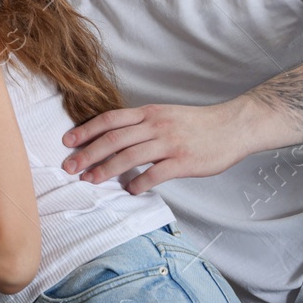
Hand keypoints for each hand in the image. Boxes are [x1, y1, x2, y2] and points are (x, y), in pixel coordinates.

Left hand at [61, 102, 250, 193]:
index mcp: (149, 113)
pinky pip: (155, 174)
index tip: (68, 141)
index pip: (110, 119)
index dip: (87, 130)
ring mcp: (170, 143)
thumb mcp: (166, 115)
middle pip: (114, 138)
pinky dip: (138, 183)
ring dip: (106, 169)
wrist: (234, 126)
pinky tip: (129, 190)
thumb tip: (114, 140)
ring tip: (90, 180)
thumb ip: (142, 125)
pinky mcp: (183, 161)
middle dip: (88, 153)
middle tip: (69, 167)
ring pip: (129, 155)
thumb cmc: (198, 124)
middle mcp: (156, 125)